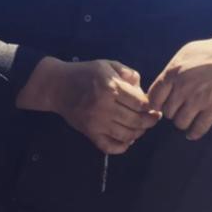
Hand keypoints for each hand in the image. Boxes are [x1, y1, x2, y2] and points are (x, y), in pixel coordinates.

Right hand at [16, 56, 160, 153]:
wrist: (57, 86)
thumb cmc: (84, 73)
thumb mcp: (107, 65)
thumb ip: (127, 73)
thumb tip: (142, 88)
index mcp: (111, 87)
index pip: (140, 103)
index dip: (151, 106)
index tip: (154, 106)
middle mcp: (104, 106)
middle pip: (136, 120)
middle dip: (149, 121)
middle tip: (153, 119)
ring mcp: (96, 122)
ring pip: (126, 135)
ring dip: (138, 134)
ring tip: (142, 128)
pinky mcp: (89, 133)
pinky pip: (109, 146)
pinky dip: (122, 147)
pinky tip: (127, 140)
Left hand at [147, 33, 211, 140]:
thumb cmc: (211, 51)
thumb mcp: (185, 53)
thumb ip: (172, 70)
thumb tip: (163, 84)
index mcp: (173, 73)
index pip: (154, 98)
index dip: (155, 104)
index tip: (161, 106)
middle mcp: (183, 88)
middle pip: (167, 112)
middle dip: (171, 112)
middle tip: (178, 110)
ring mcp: (198, 99)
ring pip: (180, 123)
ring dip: (183, 122)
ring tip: (187, 118)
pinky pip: (199, 128)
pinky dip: (194, 133)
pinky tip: (193, 133)